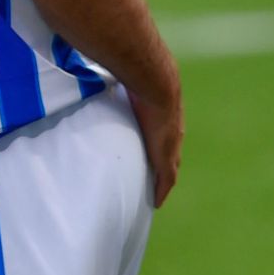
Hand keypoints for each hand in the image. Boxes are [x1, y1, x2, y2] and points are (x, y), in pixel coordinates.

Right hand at [128, 86, 182, 207]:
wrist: (157, 85)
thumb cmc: (142, 78)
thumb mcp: (133, 83)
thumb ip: (122, 83)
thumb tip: (100, 72)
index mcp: (165, 118)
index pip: (165, 139)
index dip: (160, 149)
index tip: (152, 158)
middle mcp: (173, 135)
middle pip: (171, 157)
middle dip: (164, 168)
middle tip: (154, 179)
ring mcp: (171, 147)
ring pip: (169, 170)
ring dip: (162, 180)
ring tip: (154, 191)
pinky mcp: (166, 158)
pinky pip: (166, 181)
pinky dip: (162, 191)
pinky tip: (156, 202)